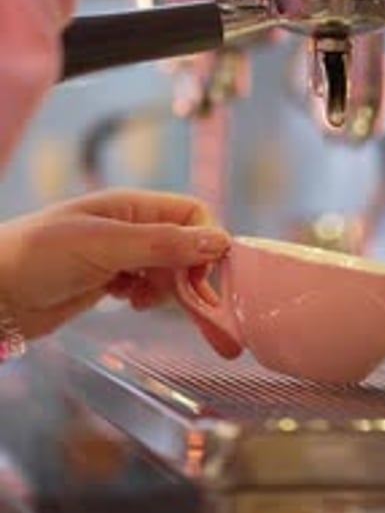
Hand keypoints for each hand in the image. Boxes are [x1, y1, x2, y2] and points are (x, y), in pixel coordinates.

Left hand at [0, 189, 229, 340]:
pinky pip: (146, 285)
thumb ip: (162, 244)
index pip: (191, 214)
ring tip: (144, 301)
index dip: (204, 243)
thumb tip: (218, 242)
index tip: (203, 278)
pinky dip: (148, 296)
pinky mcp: (107, 280)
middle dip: (192, 273)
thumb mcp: (105, 245)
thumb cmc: (38, 256)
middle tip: (195, 306)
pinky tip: (130, 303)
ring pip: (167, 268)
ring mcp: (118, 254)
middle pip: (183, 244)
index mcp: (131, 206)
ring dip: (168, 287)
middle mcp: (129, 226)